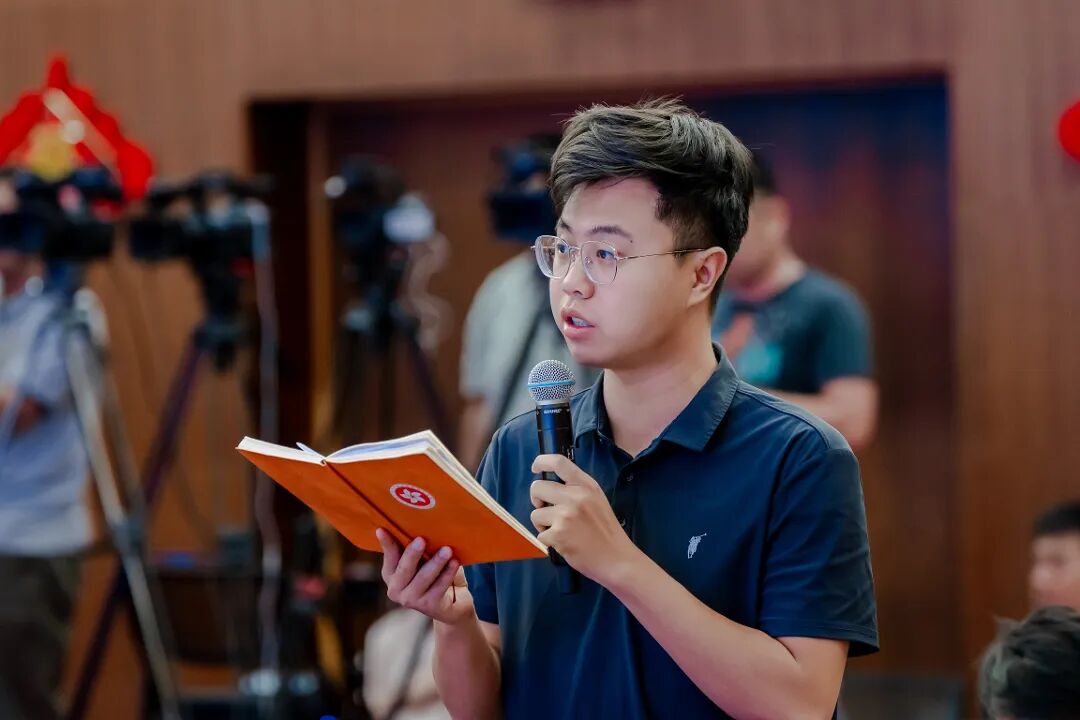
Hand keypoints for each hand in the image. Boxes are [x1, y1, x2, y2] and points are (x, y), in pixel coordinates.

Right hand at [377, 529, 474, 625]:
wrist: (453, 604)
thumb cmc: (434, 575)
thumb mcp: (422, 560)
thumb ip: (416, 548)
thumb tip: (416, 522)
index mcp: (390, 574)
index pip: (389, 555)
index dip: (386, 543)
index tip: (382, 529)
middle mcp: (395, 589)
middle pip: (404, 569)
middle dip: (413, 554)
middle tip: (421, 539)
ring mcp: (411, 600)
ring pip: (423, 578)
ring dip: (436, 562)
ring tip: (447, 550)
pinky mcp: (428, 606)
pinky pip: (439, 587)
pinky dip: (448, 573)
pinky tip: (455, 562)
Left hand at [529, 454, 641, 586]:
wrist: (616, 559)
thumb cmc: (606, 531)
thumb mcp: (597, 500)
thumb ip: (577, 490)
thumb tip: (551, 486)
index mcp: (586, 485)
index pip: (559, 462)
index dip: (542, 462)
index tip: (536, 468)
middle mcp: (576, 497)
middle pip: (537, 487)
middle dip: (536, 500)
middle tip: (546, 511)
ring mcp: (566, 515)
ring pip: (535, 513)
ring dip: (542, 524)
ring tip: (560, 531)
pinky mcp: (558, 534)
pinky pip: (540, 534)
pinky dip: (548, 541)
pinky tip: (563, 543)